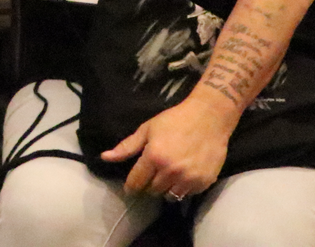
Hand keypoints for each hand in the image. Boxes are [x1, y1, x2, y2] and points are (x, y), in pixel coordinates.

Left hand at [103, 96, 233, 200]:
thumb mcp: (147, 129)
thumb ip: (127, 147)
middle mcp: (171, 171)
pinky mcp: (204, 182)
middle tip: (150, 177)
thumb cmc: (175, 120)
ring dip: (165, 189)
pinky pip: (188, 194)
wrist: (209, 118)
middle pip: (152, 190)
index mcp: (154, 157)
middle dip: (148, 186)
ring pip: (170, 196)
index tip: (129, 188)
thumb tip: (104, 157)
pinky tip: (182, 176)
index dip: (131, 187)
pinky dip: (182, 189)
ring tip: (165, 178)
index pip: (137, 182)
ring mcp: (189, 178)